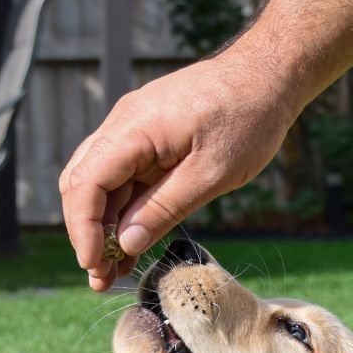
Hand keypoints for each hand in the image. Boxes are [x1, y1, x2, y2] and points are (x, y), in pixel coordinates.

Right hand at [60, 49, 296, 290]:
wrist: (269, 75)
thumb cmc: (248, 118)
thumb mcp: (212, 173)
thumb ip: (165, 208)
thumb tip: (125, 244)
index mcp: (135, 128)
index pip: (86, 183)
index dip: (83, 229)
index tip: (95, 264)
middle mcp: (124, 124)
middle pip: (82, 184)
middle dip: (87, 233)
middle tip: (101, 278)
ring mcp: (133, 128)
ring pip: (100, 183)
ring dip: (103, 226)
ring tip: (113, 271)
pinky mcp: (147, 136)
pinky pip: (123, 176)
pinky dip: (123, 210)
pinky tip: (130, 245)